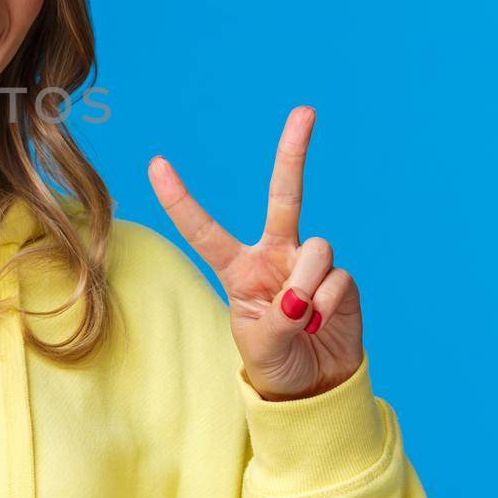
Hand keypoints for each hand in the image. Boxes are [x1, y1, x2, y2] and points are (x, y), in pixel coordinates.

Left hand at [147, 106, 363, 400]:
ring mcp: (309, 264)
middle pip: (285, 194)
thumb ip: (277, 319)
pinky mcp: (342, 280)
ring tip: (302, 319)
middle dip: (294, 151)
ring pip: (316, 247)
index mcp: (237, 267)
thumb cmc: (273, 363)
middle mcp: (274, 255)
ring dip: (306, 286)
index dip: (179, 199)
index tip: (155, 163)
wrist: (314, 387)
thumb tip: (303, 296)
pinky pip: (337, 278)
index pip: (203, 229)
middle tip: (305, 111)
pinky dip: (329, 305)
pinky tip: (322, 323)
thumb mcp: (260, 346)